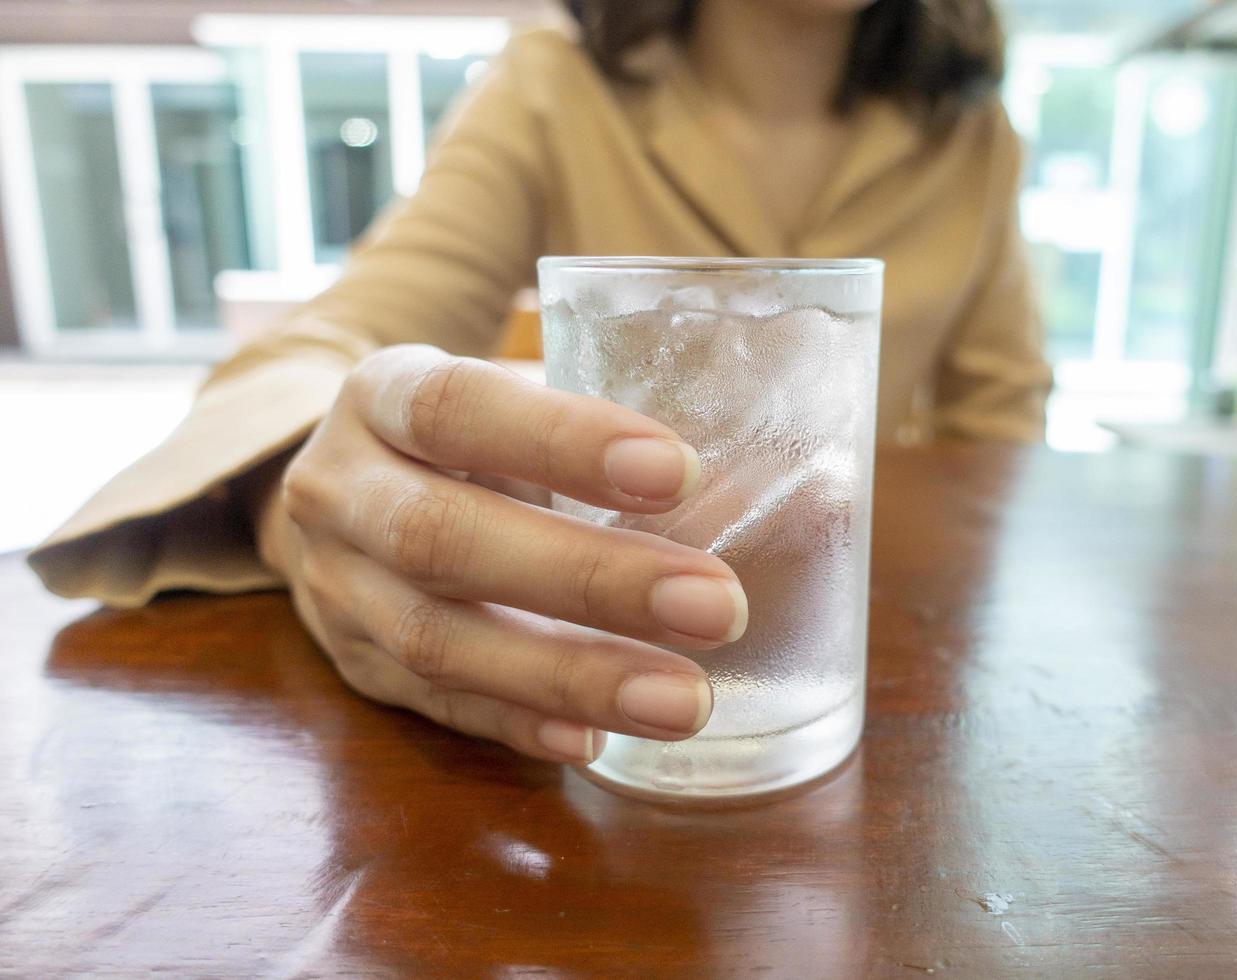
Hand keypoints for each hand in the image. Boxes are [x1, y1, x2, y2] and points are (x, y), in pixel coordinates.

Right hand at [251, 344, 745, 763]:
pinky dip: (524, 726)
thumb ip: (612, 436)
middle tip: (716, 607)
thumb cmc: (466, 435)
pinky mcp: (355, 667)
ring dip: (571, 677)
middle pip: (444, 538)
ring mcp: (336, 589)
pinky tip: (599, 743)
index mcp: (384, 394)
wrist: (341, 491)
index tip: (678, 471)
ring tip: (685, 700)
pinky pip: (439, 708)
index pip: (458, 408)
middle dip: (589, 579)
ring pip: (438, 642)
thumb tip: (778, 493)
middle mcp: (340, 490)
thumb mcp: (515, 397)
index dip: (562, 441)